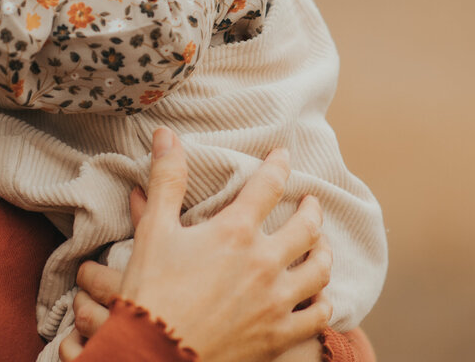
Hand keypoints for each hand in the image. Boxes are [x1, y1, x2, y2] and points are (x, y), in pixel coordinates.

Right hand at [59, 128, 331, 361]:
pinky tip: (319, 296)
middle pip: (306, 226)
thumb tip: (166, 135)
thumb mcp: (154, 229)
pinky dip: (323, 301)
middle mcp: (265, 262)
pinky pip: (319, 315)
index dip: (278, 165)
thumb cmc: (151, 290)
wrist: (155, 353)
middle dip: (311, 208)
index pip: (268, 185)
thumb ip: (166, 179)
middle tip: (310, 201)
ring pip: (320, 269)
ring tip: (320, 244)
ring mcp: (277, 301)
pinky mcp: (280, 335)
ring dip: (323, 251)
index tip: (283, 155)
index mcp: (235, 232)